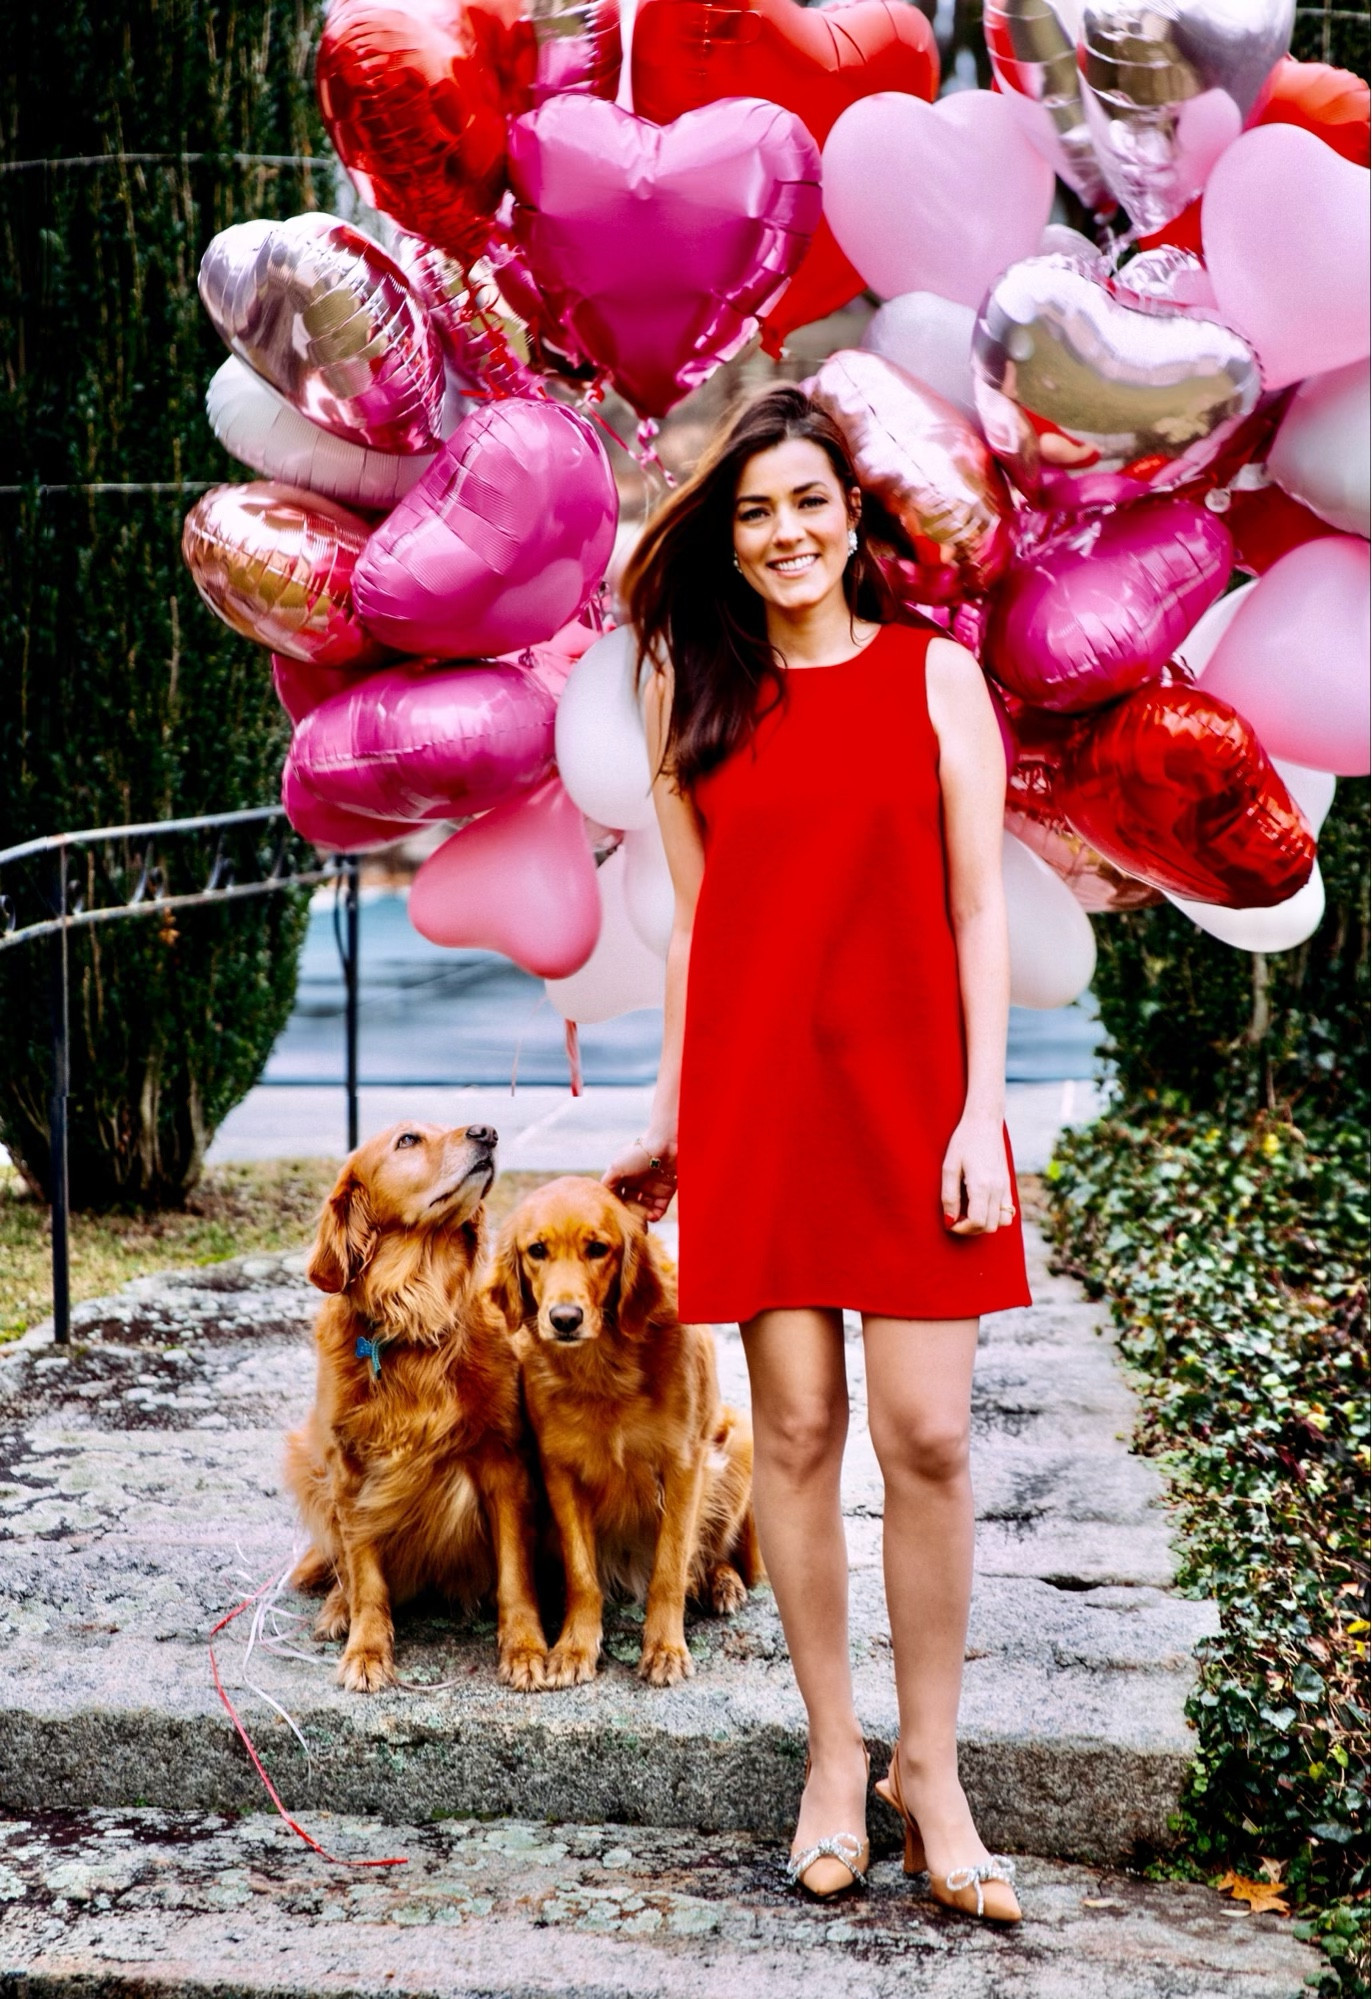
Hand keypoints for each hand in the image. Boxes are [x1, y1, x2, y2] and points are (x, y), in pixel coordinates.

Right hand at [603, 1135, 677, 1221]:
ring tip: (640, 1223)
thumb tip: (604, 1199)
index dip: (615, 1206)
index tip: (614, 1216)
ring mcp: (651, 1189)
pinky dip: (655, 1216)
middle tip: (627, 1227)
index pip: (617, 1196)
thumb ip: (608, 1182)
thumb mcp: (617, 1167)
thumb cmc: (638, 1154)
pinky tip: (651, 1216)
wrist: (666, 1146)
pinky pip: (659, 1209)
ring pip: (644, 1209)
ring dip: (642, 1218)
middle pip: (630, 1204)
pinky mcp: (665, 1193)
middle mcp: (637, 1183)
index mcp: (624, 1176)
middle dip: (628, 1216)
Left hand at [941, 1115, 1014, 1235]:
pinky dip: (996, 1216)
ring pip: (1002, 1222)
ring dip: (985, 1224)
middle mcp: (998, 1189)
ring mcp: (1006, 1187)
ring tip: (969, 1213)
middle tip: (956, 1218)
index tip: (949, 1222)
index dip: (961, 1228)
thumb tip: (949, 1221)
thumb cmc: (963, 1142)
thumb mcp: (949, 1167)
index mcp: (982, 1185)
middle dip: (971, 1229)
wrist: (985, 1122)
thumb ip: (949, 1196)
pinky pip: (1008, 1211)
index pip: (977, 1222)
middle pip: (989, 1226)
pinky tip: (980, 1206)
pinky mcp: (1008, 1184)